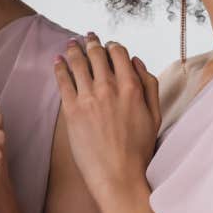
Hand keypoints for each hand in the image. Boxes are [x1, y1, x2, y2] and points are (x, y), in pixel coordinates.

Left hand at [53, 33, 160, 197]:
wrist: (119, 176)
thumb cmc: (140, 150)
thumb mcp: (155, 115)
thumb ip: (149, 85)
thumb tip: (137, 61)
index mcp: (131, 87)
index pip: (119, 53)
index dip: (112, 46)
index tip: (107, 45)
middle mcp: (109, 88)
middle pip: (96, 54)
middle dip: (91, 42)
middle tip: (87, 37)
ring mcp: (89, 98)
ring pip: (78, 63)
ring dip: (73, 50)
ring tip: (70, 44)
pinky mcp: (72, 111)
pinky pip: (63, 81)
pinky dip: (59, 67)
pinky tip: (57, 61)